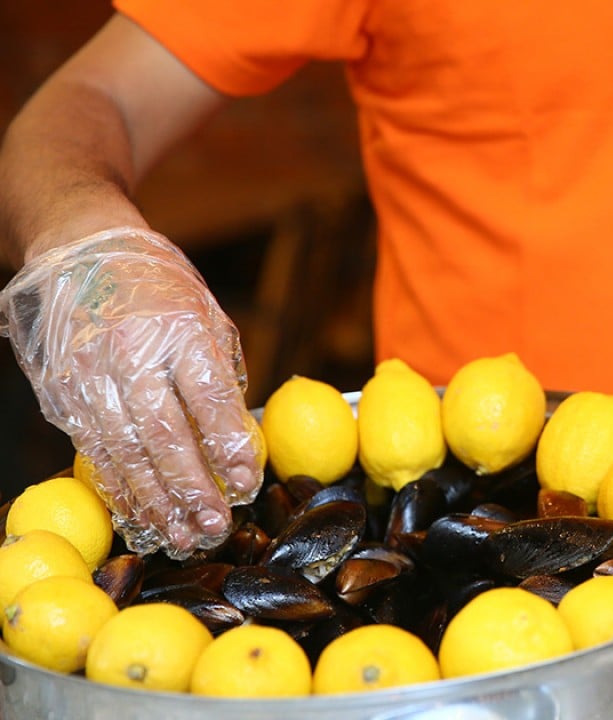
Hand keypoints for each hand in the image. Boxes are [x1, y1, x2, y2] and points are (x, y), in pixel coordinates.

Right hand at [0, 227, 263, 557]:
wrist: (81, 252)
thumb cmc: (160, 289)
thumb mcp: (207, 319)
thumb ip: (221, 380)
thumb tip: (237, 446)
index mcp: (180, 330)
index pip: (207, 396)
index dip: (226, 444)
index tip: (245, 482)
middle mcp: (132, 354)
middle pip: (163, 433)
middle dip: (191, 487)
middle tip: (215, 526)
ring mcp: (90, 375)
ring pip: (123, 451)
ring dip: (155, 501)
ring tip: (182, 535)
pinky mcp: (62, 393)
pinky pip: (94, 450)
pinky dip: (120, 487)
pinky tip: (142, 514)